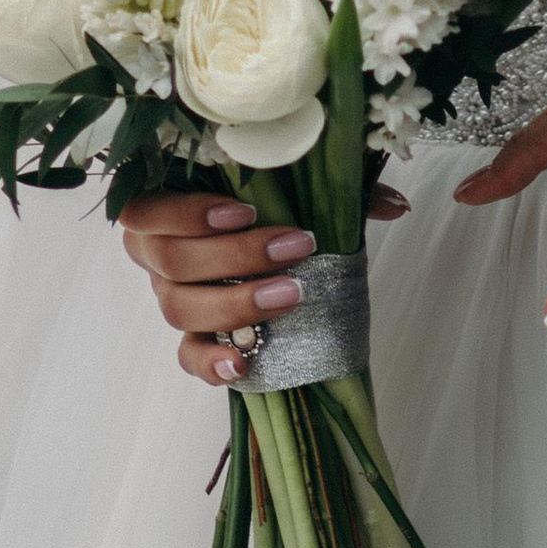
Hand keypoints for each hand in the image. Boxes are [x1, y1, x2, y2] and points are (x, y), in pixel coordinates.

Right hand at [121, 184, 409, 388]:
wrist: (267, 248)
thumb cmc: (270, 202)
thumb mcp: (294, 184)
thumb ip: (336, 188)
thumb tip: (397, 206)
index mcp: (165, 203)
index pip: (149, 209)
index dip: (189, 212)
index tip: (247, 210)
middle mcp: (158, 254)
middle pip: (173, 262)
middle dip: (237, 255)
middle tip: (296, 248)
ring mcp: (171, 297)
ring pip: (178, 308)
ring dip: (236, 303)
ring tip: (290, 295)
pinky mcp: (191, 338)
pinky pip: (187, 357)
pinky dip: (212, 363)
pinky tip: (244, 363)